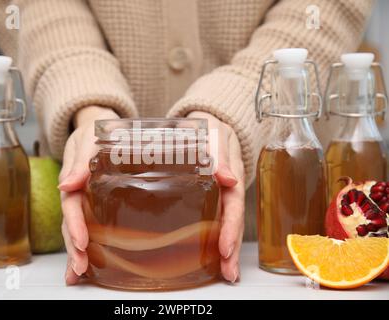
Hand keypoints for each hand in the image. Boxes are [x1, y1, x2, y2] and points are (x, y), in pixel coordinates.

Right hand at [58, 106, 118, 284]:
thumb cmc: (93, 132)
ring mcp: (83, 200)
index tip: (81, 241)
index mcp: (72, 179)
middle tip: (80, 268)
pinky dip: (84, 246)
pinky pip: (87, 225)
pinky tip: (87, 267)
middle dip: (73, 248)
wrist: (97, 127)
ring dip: (76, 252)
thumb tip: (66, 184)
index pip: (71, 204)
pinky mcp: (93, 203)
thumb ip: (80, 159)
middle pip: (70, 223)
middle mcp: (75, 193)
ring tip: (78, 275)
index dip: (75, 224)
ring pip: (76, 229)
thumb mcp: (88, 138)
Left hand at [187, 111, 244, 282]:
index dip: (231, 227)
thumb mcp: (214, 132)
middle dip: (232, 248)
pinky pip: (216, 217)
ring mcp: (221, 191)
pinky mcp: (211, 193)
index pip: (234, 204)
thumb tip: (228, 179)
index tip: (226, 249)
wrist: (206, 120)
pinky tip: (213, 254)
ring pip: (227, 222)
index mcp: (232, 173)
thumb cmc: (210, 125)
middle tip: (228, 273)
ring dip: (227, 249)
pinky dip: (217, 237)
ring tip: (225, 273)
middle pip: (233, 220)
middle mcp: (229, 186)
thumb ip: (218, 152)